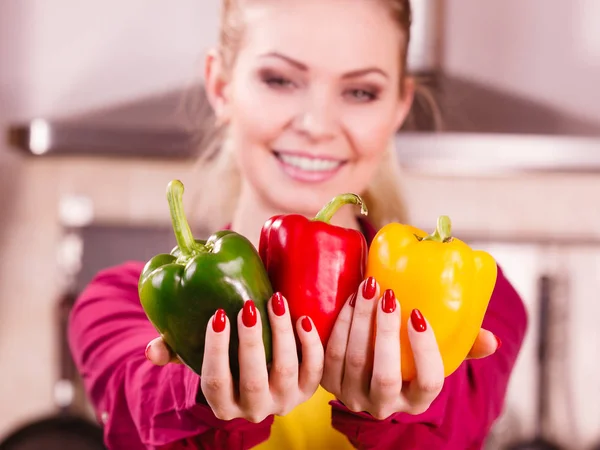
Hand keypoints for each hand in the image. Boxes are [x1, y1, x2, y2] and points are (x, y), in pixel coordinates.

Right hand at [146, 293, 323, 422]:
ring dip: (282, 333)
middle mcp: (255, 409)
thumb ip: (174, 349)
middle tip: (248, 305)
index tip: (218, 315)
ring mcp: (284, 400)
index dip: (216, 350)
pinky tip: (303, 317)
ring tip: (275, 299)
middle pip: (253, 378)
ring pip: (285, 369)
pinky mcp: (308, 389)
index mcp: (224, 404)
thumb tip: (152, 350)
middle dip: (251, 340)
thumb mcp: (198, 354)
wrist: (263, 363)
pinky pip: (315, 369)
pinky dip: (311, 344)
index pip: (215, 382)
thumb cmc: (225, 353)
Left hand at [320, 277, 499, 419]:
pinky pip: (326, 357)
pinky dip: (334, 329)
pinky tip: (341, 303)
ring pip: (353, 361)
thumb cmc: (408, 356)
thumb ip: (464, 346)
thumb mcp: (437, 355)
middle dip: (385, 331)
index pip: (428, 383)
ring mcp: (353, 395)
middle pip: (385, 375)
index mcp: (417, 399)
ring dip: (357, 322)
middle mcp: (384, 404)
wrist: (365, 369)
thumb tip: (492, 341)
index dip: (424, 350)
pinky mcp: (327, 383)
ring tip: (365, 289)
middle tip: (387, 294)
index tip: (418, 315)